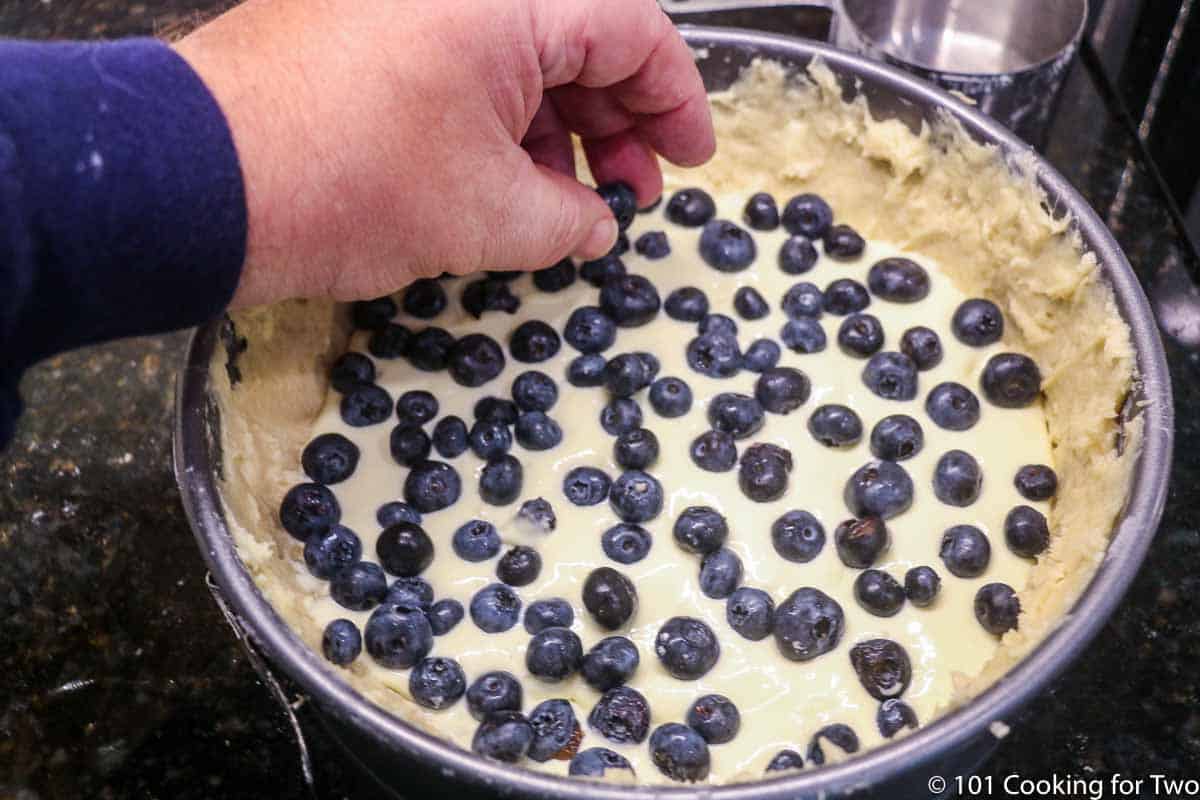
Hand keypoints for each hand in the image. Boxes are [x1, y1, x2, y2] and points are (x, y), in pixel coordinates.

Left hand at [175, 0, 714, 307]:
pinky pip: (462, 64)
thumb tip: (597, 224)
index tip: (691, 158)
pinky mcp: (367, 30)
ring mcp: (407, 3)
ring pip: (519, 53)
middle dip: (617, 122)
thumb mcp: (489, 214)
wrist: (201, 182)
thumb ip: (570, 218)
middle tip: (631, 194)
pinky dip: (498, 122)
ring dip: (557, 129)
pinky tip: (508, 185)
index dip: (676, 100)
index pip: (634, 29)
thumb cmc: (347, 179)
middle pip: (578, 37)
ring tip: (568, 206)